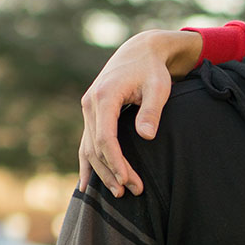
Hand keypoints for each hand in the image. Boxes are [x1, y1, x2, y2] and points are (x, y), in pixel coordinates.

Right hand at [79, 29, 202, 196]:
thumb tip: (146, 136)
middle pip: (95, 147)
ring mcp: (89, 109)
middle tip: (132, 191)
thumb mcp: (158, 88)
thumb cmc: (153, 70)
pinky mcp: (93, 113)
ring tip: (119, 193)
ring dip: (102, 171)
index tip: (129, 180)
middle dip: (112, 172)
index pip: (105, 138)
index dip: (116, 162)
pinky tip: (87, 185)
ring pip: (89, 147)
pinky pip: (87, 142)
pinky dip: (87, 163)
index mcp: (104, 97)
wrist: (141, 52)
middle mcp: (90, 103)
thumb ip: (151, 111)